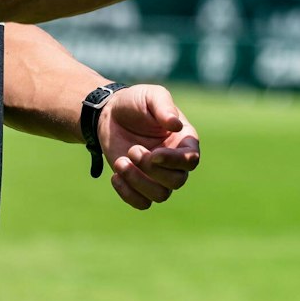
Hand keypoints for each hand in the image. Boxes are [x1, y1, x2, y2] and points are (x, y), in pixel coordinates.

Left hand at [98, 85, 200, 210]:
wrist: (108, 114)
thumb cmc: (135, 102)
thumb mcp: (151, 96)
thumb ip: (164, 108)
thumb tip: (176, 125)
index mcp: (184, 140)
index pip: (191, 160)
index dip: (174, 161)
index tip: (153, 154)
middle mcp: (174, 161)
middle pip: (177, 181)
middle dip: (152, 171)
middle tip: (132, 150)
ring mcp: (156, 175)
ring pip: (160, 196)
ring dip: (138, 182)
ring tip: (120, 162)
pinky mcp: (138, 183)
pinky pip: (142, 203)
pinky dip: (128, 194)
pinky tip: (115, 175)